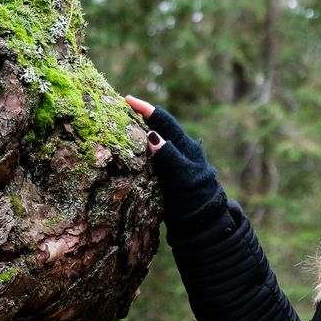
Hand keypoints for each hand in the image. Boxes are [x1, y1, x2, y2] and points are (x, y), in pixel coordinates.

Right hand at [125, 95, 218, 218]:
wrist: (202, 221)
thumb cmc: (194, 197)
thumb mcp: (181, 176)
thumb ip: (168, 156)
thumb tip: (151, 134)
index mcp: (185, 145)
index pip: (163, 120)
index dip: (145, 109)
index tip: (127, 99)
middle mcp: (180, 149)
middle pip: (158, 126)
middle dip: (139, 117)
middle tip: (117, 109)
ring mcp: (174, 160)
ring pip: (153, 140)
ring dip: (138, 132)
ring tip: (117, 125)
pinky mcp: (167, 173)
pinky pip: (150, 155)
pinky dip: (138, 149)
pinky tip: (126, 151)